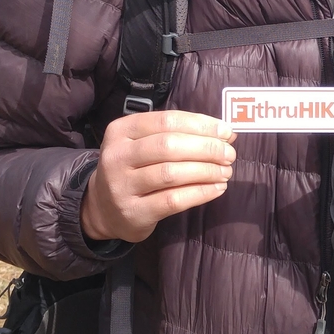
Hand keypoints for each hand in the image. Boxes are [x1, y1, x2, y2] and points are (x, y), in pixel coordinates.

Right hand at [81, 111, 236, 244]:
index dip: (201, 125)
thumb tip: (224, 133)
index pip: (166, 121)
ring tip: (226, 171)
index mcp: (121, 130)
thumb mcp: (144, 145)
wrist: (103, 208)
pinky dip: (200, 193)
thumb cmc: (133, 169)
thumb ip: (178, 135)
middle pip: (169, 145)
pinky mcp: (134, 212)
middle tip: (229, 154)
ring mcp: (122, 186)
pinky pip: (173, 200)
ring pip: (171, 173)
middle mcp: (117, 156)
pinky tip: (217, 188)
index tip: (226, 131)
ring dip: (206, 171)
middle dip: (206, 148)